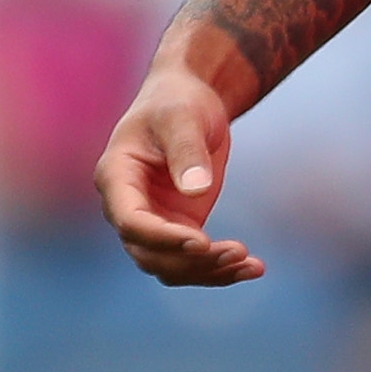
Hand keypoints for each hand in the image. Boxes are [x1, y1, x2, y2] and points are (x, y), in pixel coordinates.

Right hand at [93, 54, 263, 286]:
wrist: (189, 99)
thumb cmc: (178, 101)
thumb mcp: (182, 117)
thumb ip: (186, 150)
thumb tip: (196, 191)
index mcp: (116, 177)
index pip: (130, 221)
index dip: (162, 238)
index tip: (201, 241)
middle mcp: (128, 207)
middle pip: (149, 253)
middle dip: (192, 260)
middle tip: (237, 251)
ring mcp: (152, 221)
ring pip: (171, 266)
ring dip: (209, 272)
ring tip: (251, 264)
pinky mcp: (177, 228)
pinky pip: (193, 260)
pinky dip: (220, 268)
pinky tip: (254, 267)